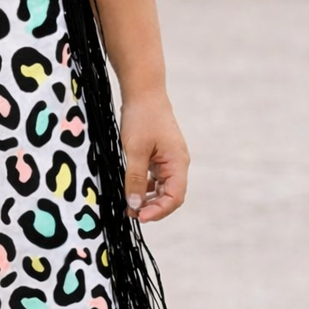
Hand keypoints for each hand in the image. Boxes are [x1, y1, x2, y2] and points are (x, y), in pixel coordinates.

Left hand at [119, 89, 188, 222]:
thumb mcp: (135, 150)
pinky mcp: (160, 154)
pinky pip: (156, 177)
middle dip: (152, 207)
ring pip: (162, 187)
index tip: (140, 217)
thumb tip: (134, 205)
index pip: (175, 197)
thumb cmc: (142, 118)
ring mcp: (169, 159)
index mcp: (178, 163)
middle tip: (131, 214)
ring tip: (130, 205)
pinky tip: (132, 189)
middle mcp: (177, 163)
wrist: (143, 91)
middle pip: (170, 195)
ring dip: (148, 198)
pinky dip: (145, 186)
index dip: (159, 211)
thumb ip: (135, 178)